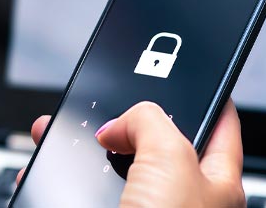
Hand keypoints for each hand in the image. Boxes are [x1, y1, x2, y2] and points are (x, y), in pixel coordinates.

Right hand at [17, 100, 244, 206]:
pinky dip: (61, 180)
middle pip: (154, 143)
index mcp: (217, 181)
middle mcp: (181, 200)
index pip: (220, 123)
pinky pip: (85, 195)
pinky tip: (45, 172)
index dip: (203, 92)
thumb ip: (151, 120)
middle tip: (102, 103)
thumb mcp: (171, 157)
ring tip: (56, 132)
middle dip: (123, 121)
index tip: (186, 70)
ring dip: (83, 150)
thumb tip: (121, 124)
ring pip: (113, 170)